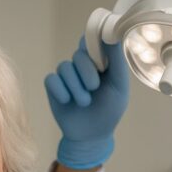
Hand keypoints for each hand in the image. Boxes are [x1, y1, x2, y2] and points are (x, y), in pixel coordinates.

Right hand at [44, 37, 129, 169]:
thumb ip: (117, 61)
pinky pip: (51, 79)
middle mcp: (82, 65)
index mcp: (100, 61)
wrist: (91, 136)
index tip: (96, 50)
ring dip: (75, 87)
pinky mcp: (53, 86)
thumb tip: (113, 34)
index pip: (93, 39)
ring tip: (84, 103)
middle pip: (79, 53)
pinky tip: (66, 101)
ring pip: (64, 67)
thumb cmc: (109, 111)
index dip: (93, 41)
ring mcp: (66, 75)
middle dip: (87, 71)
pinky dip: (60, 91)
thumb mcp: (119, 87)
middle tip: (94, 88)